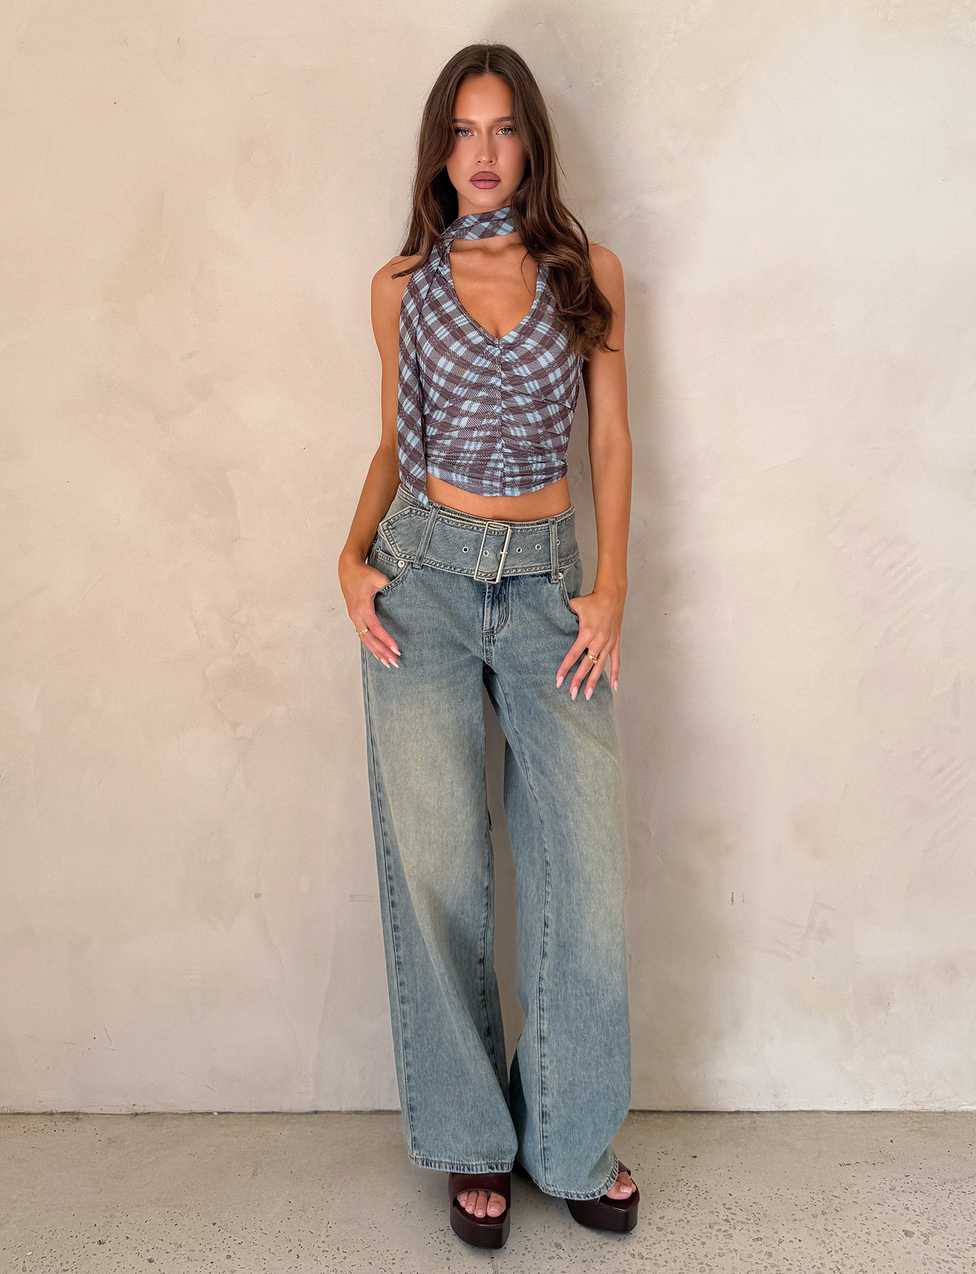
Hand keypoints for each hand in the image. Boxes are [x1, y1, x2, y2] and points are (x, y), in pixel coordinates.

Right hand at [338, 552, 400, 667]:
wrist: (347, 569)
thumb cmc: (363, 573)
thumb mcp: (379, 578)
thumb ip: (390, 587)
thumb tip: (403, 595)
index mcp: (362, 608)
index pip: (376, 629)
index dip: (386, 640)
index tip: (396, 649)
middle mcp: (356, 615)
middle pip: (369, 639)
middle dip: (382, 652)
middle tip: (394, 662)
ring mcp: (354, 617)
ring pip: (364, 640)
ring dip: (376, 652)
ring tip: (387, 663)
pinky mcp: (355, 617)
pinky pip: (362, 635)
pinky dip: (370, 645)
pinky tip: (377, 653)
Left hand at [555, 585, 623, 698]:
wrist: (612, 595)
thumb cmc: (591, 601)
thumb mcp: (574, 606)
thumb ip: (562, 615)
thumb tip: (549, 620)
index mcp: (587, 633)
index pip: (573, 655)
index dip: (565, 668)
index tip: (558, 680)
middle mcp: (598, 640)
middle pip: (586, 665)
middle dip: (578, 681)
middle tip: (571, 694)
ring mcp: (608, 643)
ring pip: (600, 667)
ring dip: (594, 682)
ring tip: (588, 696)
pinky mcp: (615, 643)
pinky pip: (616, 661)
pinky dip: (615, 674)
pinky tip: (614, 687)